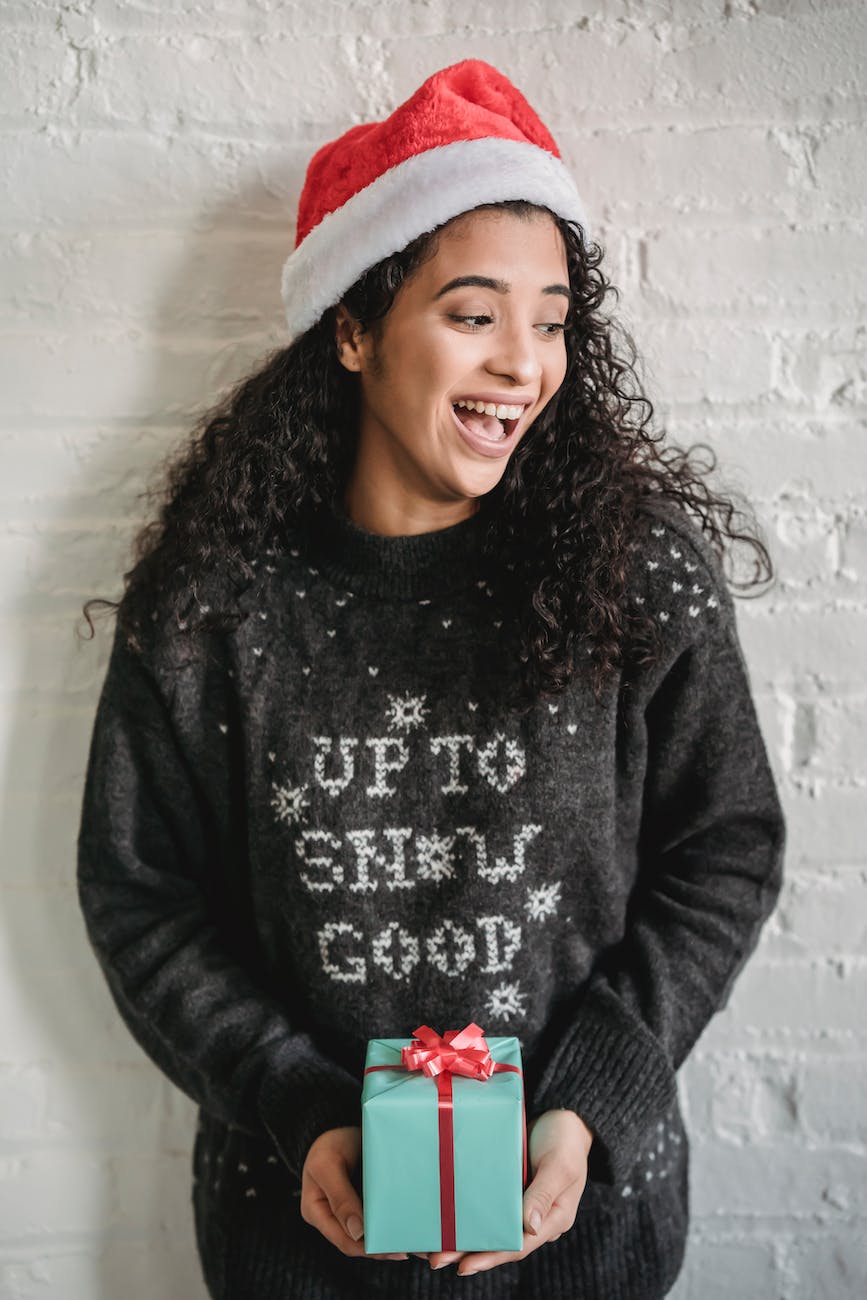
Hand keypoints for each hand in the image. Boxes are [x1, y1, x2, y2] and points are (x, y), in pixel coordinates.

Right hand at [300, 1125, 407, 1261]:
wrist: (337, 1123)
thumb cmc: (328, 1143)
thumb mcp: (327, 1165)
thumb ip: (340, 1198)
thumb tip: (358, 1233)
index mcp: (318, 1213)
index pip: (346, 1242)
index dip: (371, 1249)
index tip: (395, 1249)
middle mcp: (336, 1218)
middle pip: (364, 1243)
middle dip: (390, 1249)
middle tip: (417, 1249)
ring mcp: (353, 1210)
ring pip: (377, 1233)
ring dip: (399, 1239)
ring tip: (425, 1245)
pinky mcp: (369, 1201)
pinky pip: (384, 1215)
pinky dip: (400, 1222)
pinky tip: (419, 1227)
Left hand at [425, 1109, 592, 1275]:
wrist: (566, 1115)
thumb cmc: (567, 1139)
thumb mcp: (559, 1165)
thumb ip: (543, 1194)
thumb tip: (528, 1227)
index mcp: (554, 1218)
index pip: (519, 1246)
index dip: (491, 1257)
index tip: (464, 1266)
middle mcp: (536, 1217)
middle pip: (501, 1242)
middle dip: (469, 1253)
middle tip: (436, 1260)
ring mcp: (523, 1203)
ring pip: (492, 1227)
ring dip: (466, 1237)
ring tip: (435, 1247)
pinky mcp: (512, 1188)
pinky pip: (490, 1205)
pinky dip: (471, 1212)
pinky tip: (449, 1216)